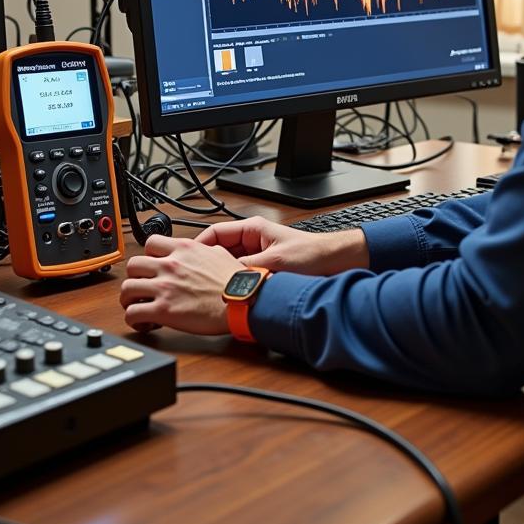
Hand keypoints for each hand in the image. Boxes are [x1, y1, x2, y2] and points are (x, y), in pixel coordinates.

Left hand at [119, 234, 243, 335]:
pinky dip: (133, 320)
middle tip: (142, 288)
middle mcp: (170, 265)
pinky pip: (132, 313)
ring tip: (139, 307)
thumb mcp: (220, 254)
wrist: (243, 302)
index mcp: (184, 249)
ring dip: (129, 300)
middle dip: (135, 278)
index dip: (148, 257)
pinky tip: (144, 323)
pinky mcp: (163, 310)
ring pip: (126, 289)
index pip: (150, 243)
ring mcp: (164, 288)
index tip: (152, 267)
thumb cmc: (236, 283)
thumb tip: (203, 251)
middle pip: (132, 265)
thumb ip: (204, 250)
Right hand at [194, 217, 368, 275]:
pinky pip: (241, 275)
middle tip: (193, 280)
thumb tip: (222, 279)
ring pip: (228, 266)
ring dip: (222, 277)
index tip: (186, 261)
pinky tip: (231, 295)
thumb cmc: (313, 254)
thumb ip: (246, 268)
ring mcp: (258, 255)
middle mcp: (253, 240)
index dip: (198, 247)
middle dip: (206, 265)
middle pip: (218, 251)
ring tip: (210, 290)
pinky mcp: (265, 270)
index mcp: (252, 229)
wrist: (337, 263)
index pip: (214, 233)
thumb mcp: (274, 262)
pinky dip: (235, 284)